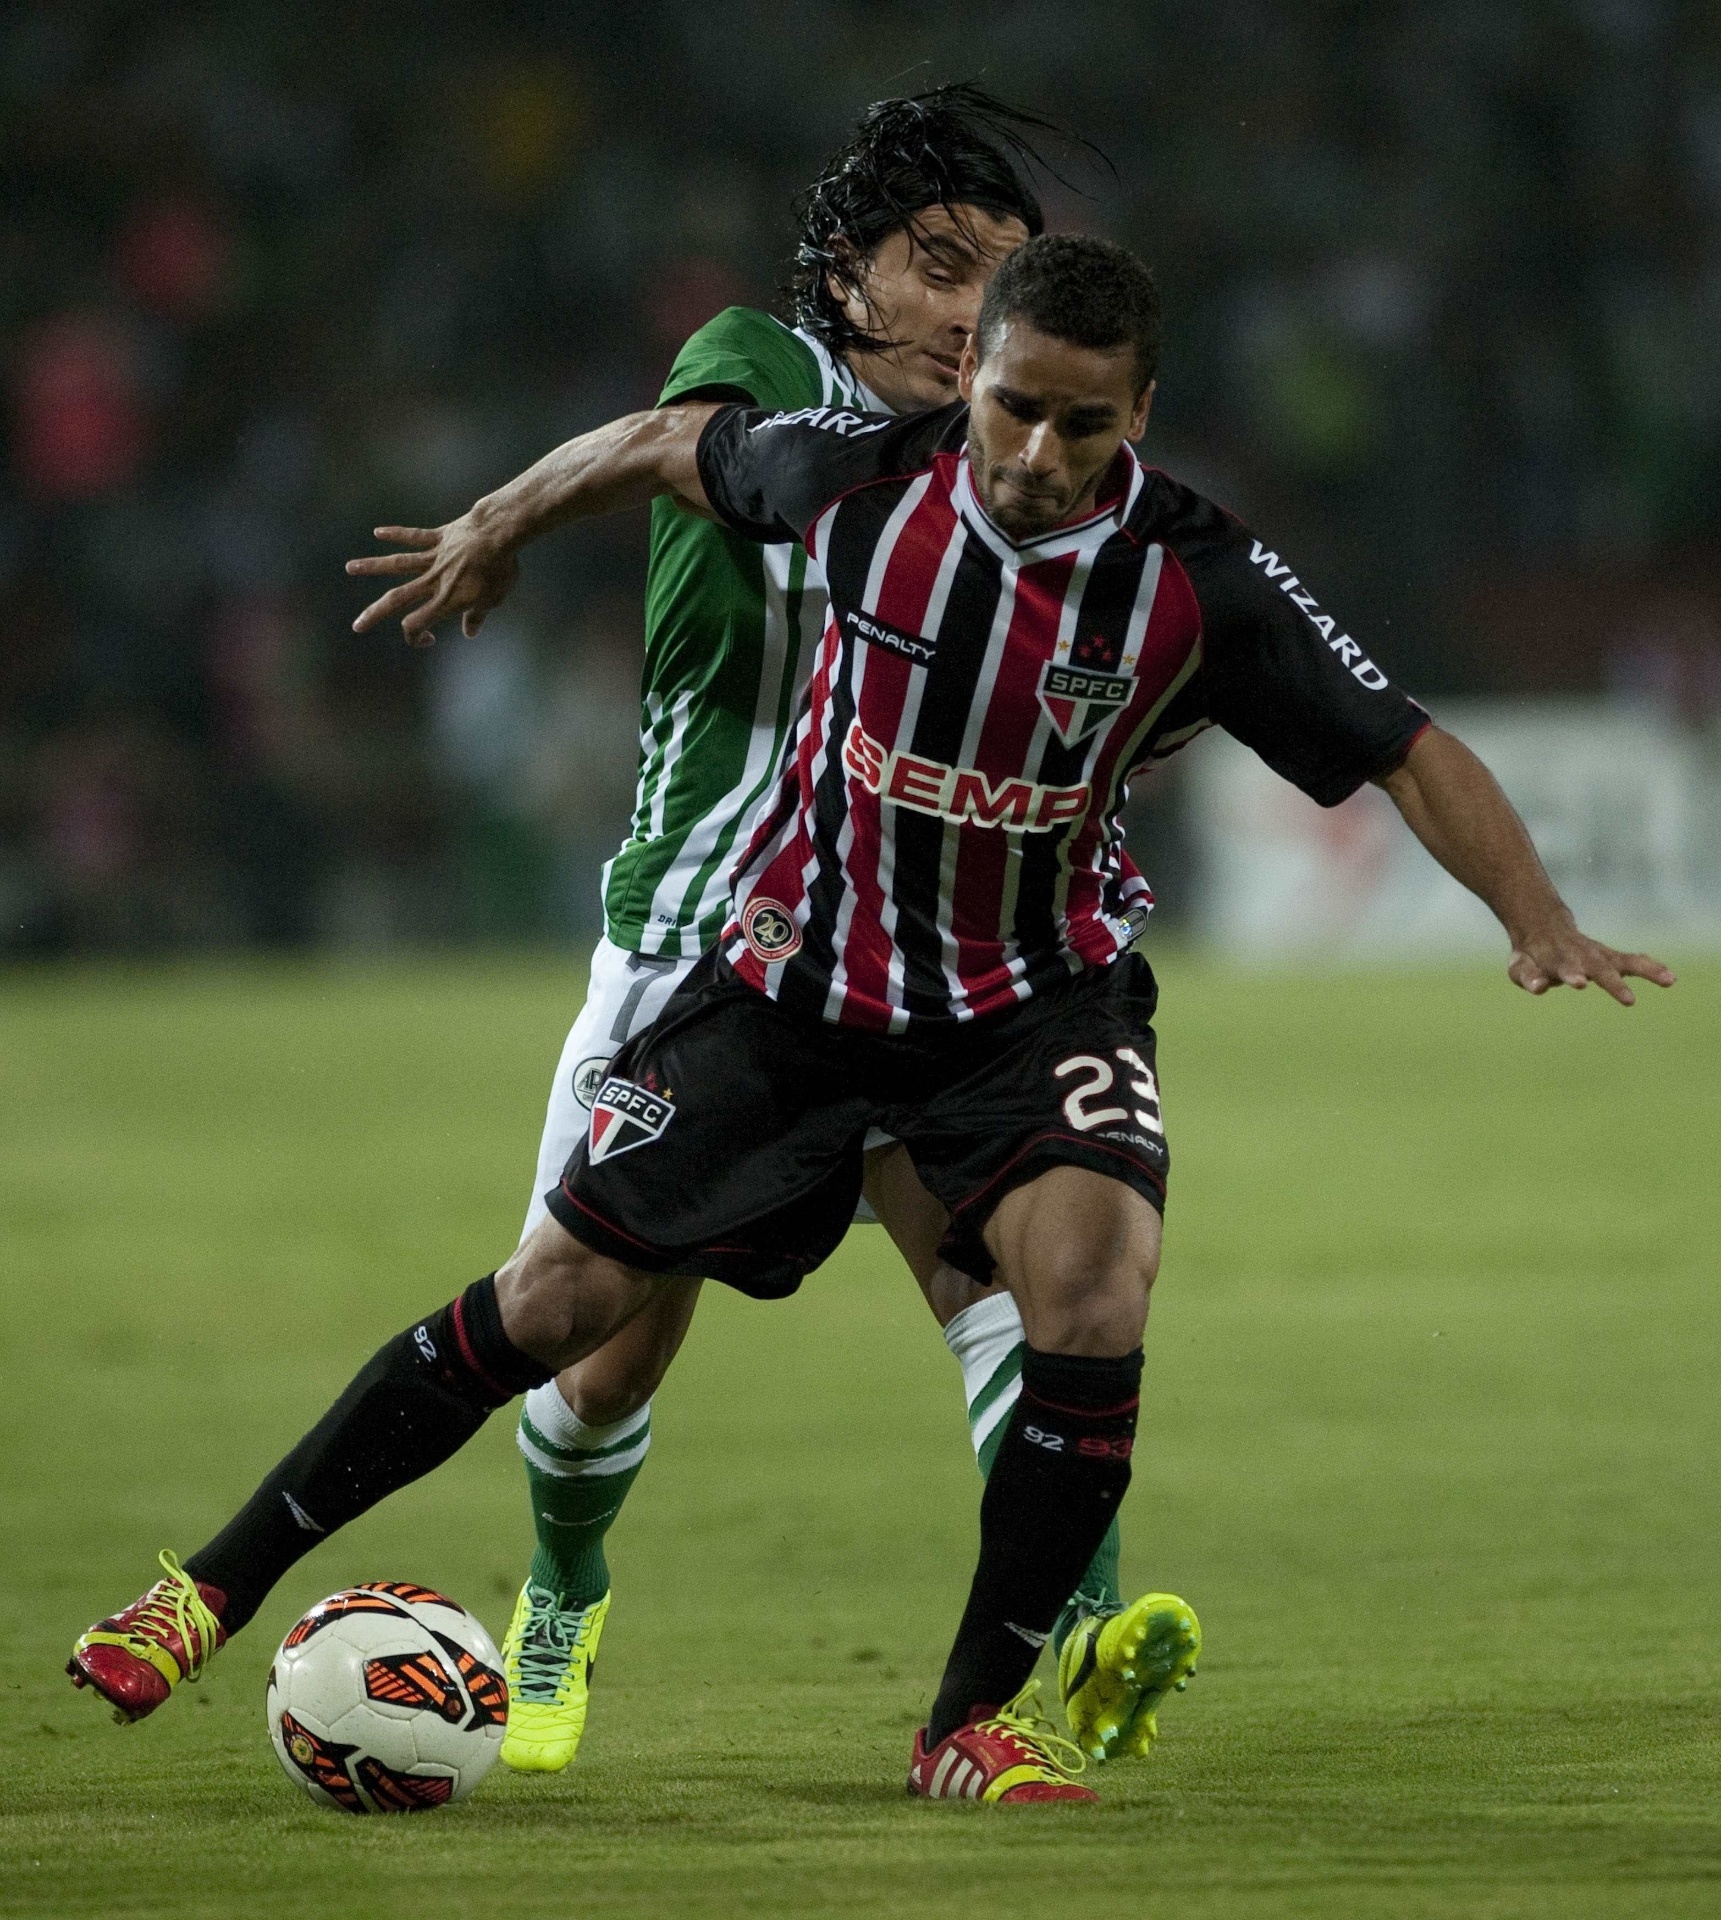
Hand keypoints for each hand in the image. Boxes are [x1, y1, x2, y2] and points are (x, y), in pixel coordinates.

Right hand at [345, 516, 520, 646]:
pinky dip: (395, 534)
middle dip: (374, 614)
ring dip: (371, 566)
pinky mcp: (437, 538)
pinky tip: (378, 532)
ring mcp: (432, 558)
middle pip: (396, 600)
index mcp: (446, 600)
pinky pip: (413, 536)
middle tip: (357, 625)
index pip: (416, 625)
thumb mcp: (494, 599)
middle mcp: (433, 581)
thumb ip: (478, 616)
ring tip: (349, 567)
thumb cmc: (500, 569)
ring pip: (396, 565)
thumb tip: (469, 632)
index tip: (427, 638)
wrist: (498, 534)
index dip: (415, 637)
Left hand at [1507, 920, 1675, 1005]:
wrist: (1542, 928)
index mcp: (1557, 960)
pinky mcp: (1611, 958)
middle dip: (1614, 983)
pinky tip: (1670, 978)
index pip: (1564, 968)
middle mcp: (1582, 956)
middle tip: (1630, 1000)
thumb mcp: (1520, 967)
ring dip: (1646, 971)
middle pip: (1599, 968)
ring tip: (1668, 980)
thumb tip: (1538, 988)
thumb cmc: (1530, 956)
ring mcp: (1599, 955)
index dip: (1571, 975)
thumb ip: (1528, 978)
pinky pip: (1634, 961)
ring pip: (1624, 961)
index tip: (1578, 984)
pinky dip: (1651, 967)